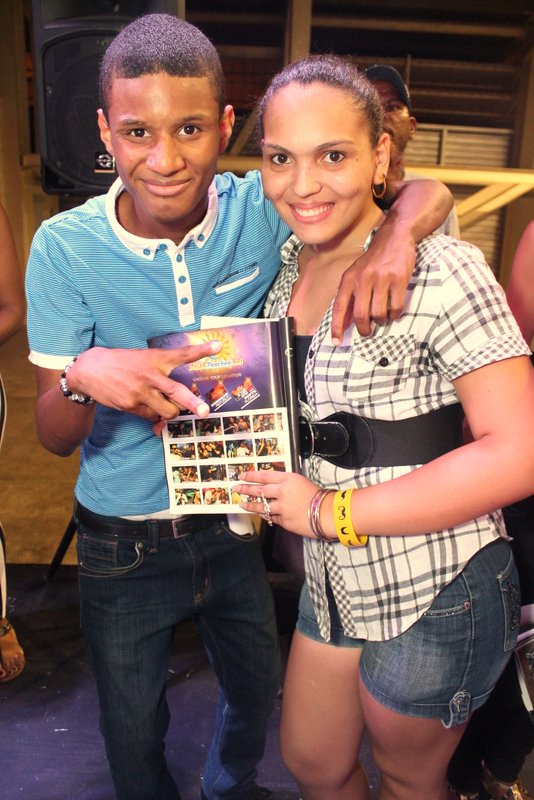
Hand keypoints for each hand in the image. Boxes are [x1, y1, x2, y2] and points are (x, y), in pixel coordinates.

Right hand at [67, 341, 221, 420]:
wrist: (89, 370)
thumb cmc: (121, 362)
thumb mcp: (141, 358)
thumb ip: (159, 371)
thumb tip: (175, 395)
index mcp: (154, 358)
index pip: (182, 354)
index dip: (201, 350)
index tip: (218, 346)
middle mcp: (150, 376)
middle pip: (177, 392)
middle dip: (193, 403)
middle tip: (205, 411)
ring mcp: (140, 393)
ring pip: (167, 411)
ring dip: (172, 412)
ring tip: (168, 406)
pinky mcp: (131, 406)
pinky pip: (152, 416)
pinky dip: (154, 415)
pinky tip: (148, 407)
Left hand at [236, 470, 322, 536]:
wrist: (328, 513)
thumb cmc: (318, 496)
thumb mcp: (301, 482)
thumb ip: (286, 483)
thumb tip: (273, 486)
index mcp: (288, 479)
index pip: (265, 475)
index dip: (252, 476)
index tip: (242, 476)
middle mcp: (282, 492)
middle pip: (259, 490)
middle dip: (246, 489)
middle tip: (236, 488)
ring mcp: (282, 507)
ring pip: (262, 506)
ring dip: (251, 505)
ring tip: (242, 504)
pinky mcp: (284, 521)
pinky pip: (271, 517)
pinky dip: (266, 515)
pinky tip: (261, 513)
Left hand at [331, 223, 414, 340]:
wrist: (394, 238)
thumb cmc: (373, 261)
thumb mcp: (356, 274)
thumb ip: (350, 296)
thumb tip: (345, 322)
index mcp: (349, 279)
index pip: (339, 307)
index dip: (337, 327)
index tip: (337, 342)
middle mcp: (363, 279)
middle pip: (361, 315)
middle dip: (364, 329)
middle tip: (367, 332)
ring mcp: (382, 279)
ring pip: (379, 313)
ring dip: (381, 321)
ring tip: (383, 318)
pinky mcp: (399, 279)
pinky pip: (396, 307)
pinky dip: (395, 314)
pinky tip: (394, 311)